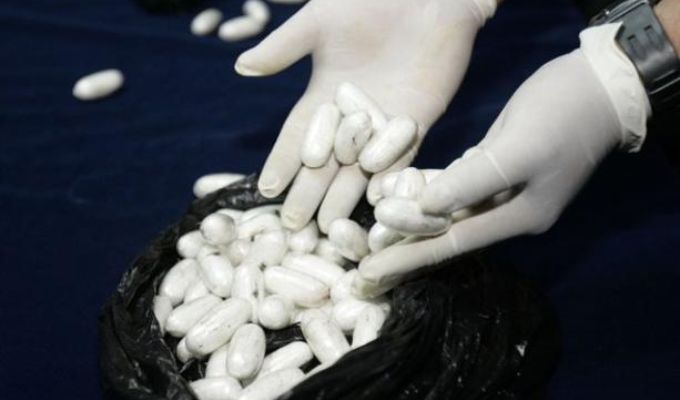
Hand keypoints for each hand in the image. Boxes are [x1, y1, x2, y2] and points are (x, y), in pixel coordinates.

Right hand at [235, 0, 495, 231]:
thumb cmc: (368, 0)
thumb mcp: (319, 22)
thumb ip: (285, 47)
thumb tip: (241, 67)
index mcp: (324, 94)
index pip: (297, 136)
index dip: (282, 162)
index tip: (266, 190)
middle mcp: (351, 116)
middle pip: (325, 162)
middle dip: (308, 192)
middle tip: (293, 227)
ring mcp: (384, 122)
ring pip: (360, 168)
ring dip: (345, 198)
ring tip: (329, 229)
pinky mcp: (417, 122)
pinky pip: (402, 157)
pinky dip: (389, 181)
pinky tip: (376, 206)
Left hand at [357, 25, 650, 292]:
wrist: (598, 85)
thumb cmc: (563, 116)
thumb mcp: (518, 149)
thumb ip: (473, 182)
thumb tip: (424, 207)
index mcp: (518, 217)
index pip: (452, 244)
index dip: (408, 259)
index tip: (369, 273)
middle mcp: (507, 211)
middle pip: (445, 234)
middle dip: (402, 250)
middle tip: (361, 268)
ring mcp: (501, 189)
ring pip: (446, 211)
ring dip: (409, 222)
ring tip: (369, 236)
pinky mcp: (494, 165)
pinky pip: (453, 186)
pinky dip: (426, 190)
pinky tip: (396, 193)